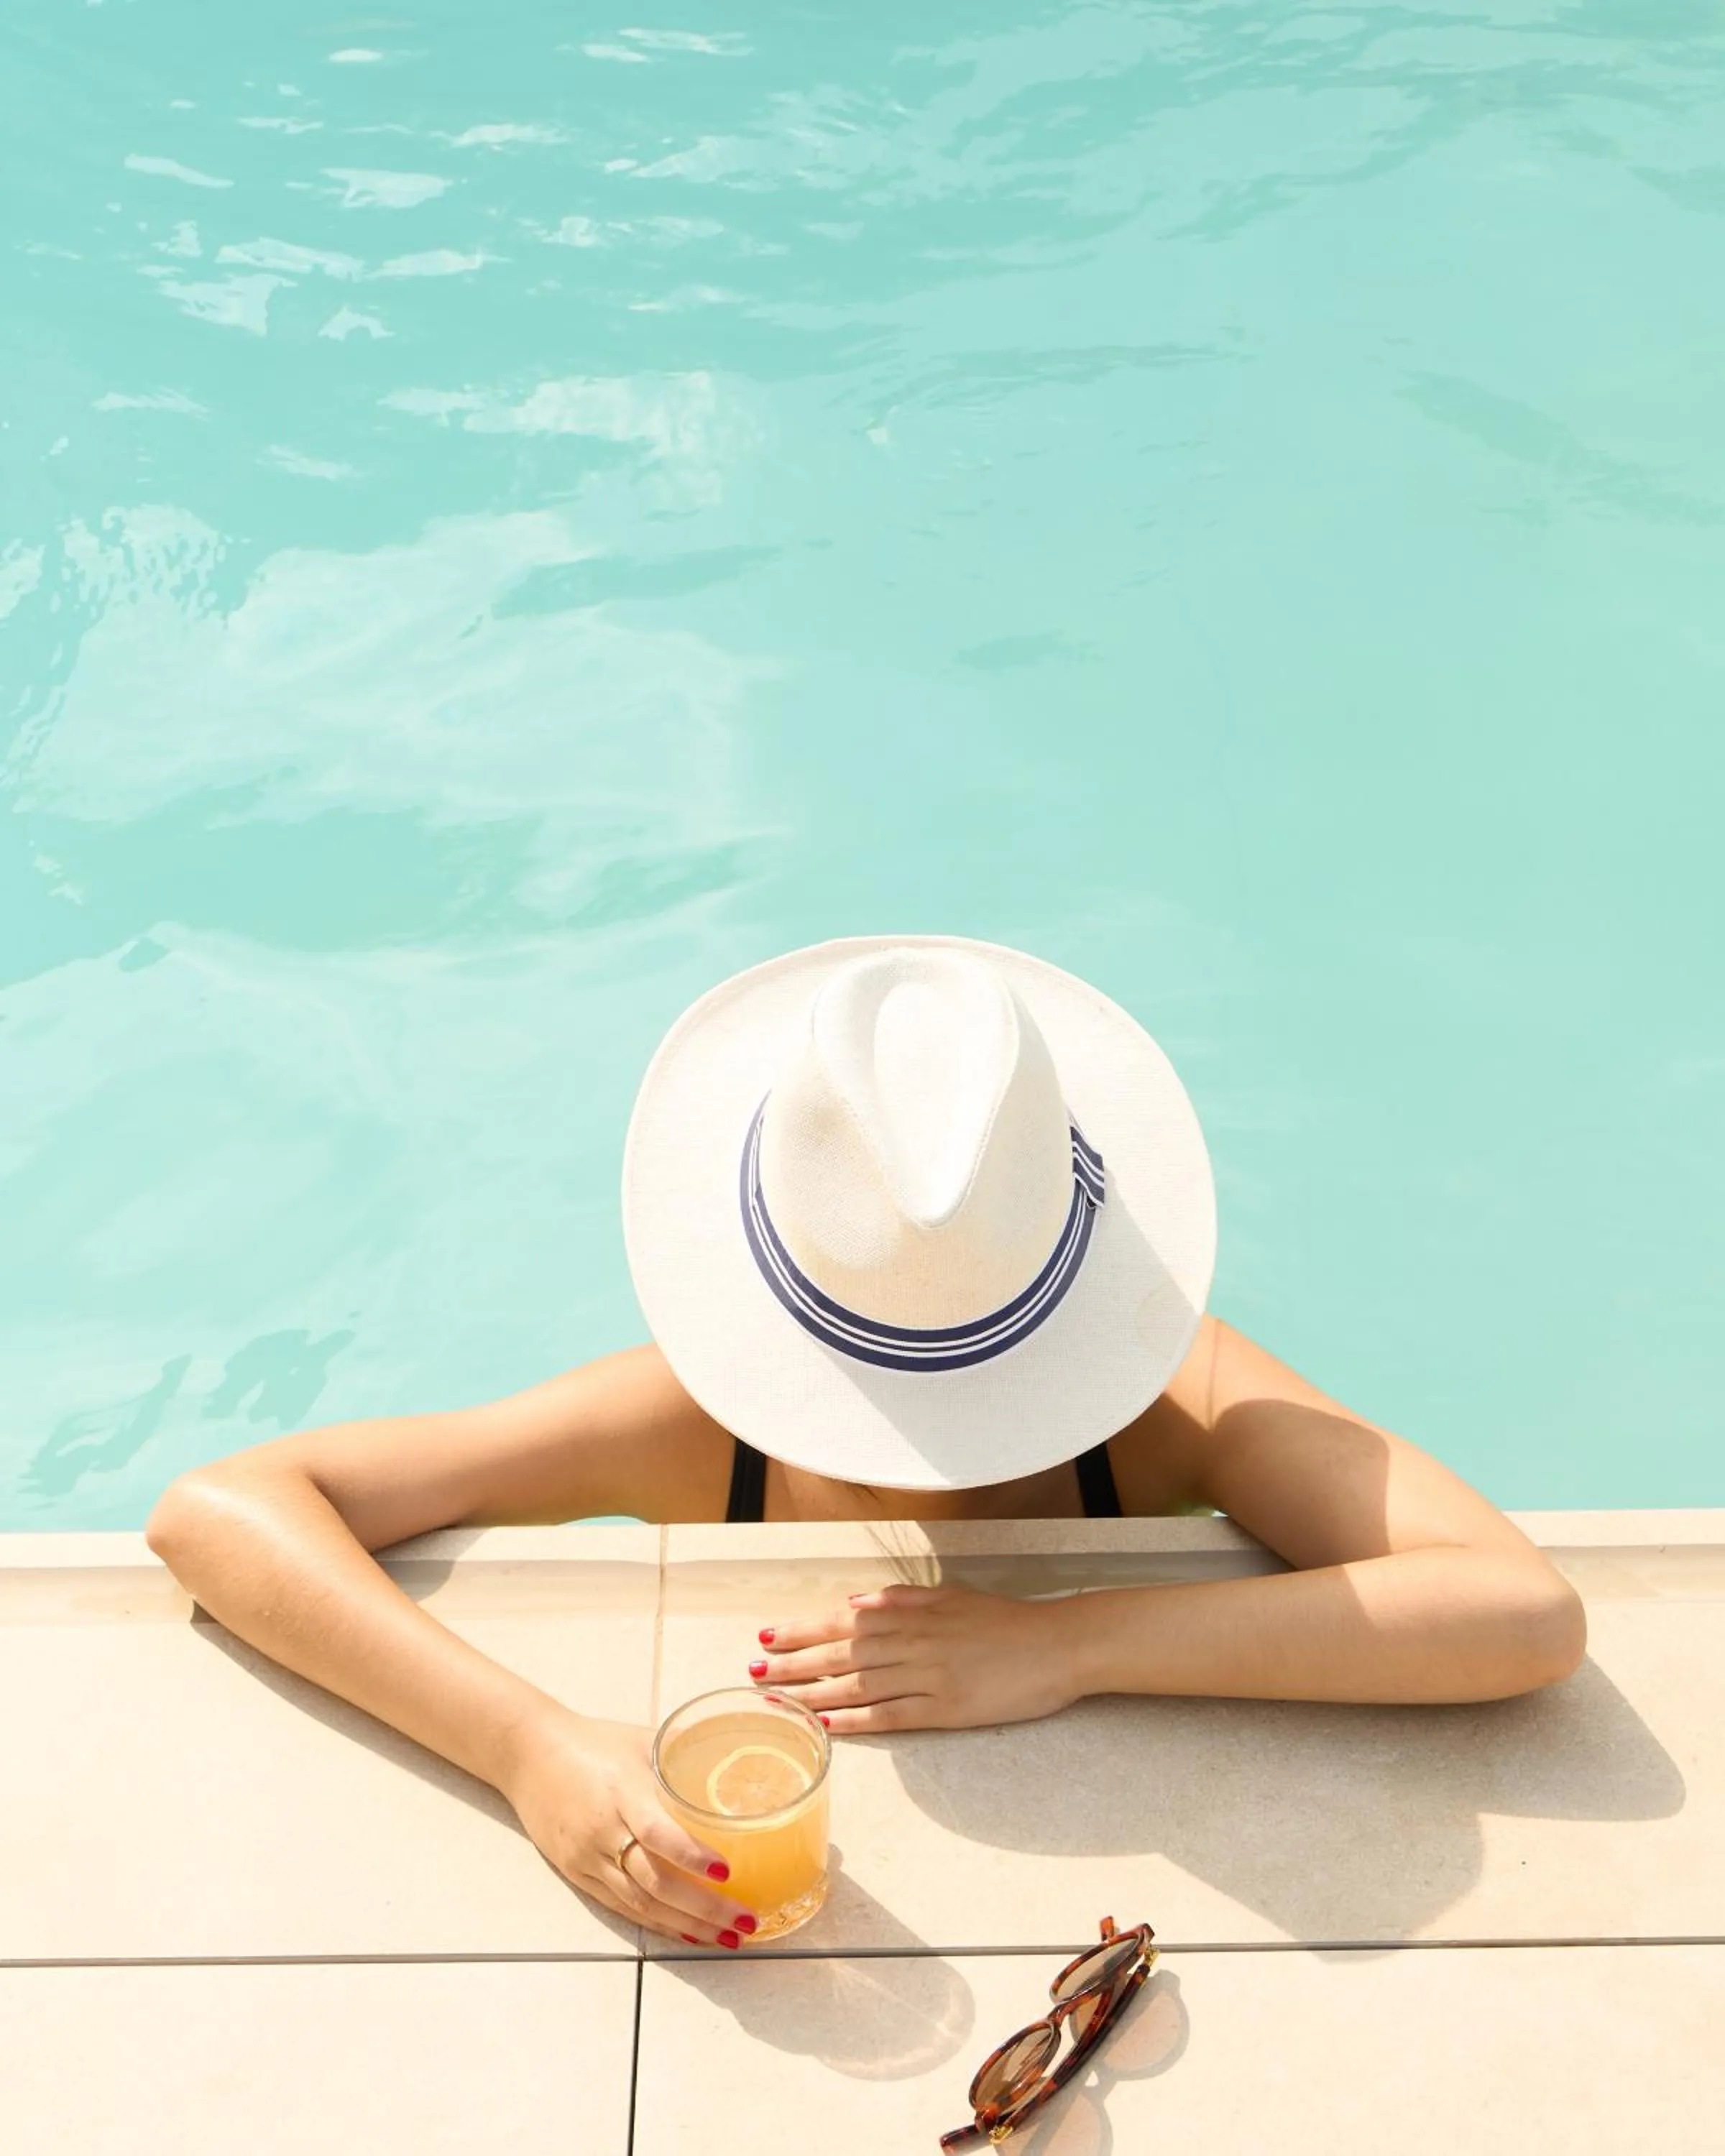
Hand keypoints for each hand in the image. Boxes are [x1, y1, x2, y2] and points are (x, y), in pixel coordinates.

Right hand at [499, 1708, 758, 1946]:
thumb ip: (682, 1755)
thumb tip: (737, 1761)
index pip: (655, 1831)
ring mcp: (586, 1858)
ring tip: (727, 1937)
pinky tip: (686, 1933)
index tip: (726, 1872)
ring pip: (640, 1903)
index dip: (690, 1855)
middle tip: (746, 1921)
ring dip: (686, 1925)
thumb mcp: (641, 1739)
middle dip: (702, 1907)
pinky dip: (656, 1923)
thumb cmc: (593, 1741)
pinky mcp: (576, 1873)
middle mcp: (602, 1831)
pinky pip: (620, 1906)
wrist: (527, 1753)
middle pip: (654, 1881)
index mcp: (620, 1791)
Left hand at [747, 1582, 1082, 1733]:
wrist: (1058, 1643)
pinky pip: (893, 1715)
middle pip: (842, 1653)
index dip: (802, 1630)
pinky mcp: (947, 1709)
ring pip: (859, 1684)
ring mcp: (929, 1677)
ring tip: (776, 1700)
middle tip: (754, 1673)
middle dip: (793, 1663)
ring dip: (813, 1691)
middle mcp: (914, 1642)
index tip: (766, 1637)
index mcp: (913, 1613)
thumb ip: (902, 1599)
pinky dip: (858, 1719)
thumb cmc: (1006, 1620)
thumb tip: (855, 1601)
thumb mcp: (951, 1596)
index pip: (844, 1621)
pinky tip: (828, 1724)